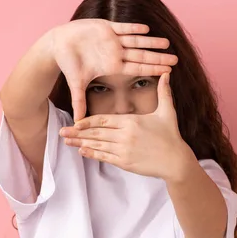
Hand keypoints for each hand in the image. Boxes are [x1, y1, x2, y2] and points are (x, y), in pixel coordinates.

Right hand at [50, 19, 177, 120]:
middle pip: (142, 55)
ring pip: (136, 40)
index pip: (137, 68)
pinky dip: (133, 28)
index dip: (152, 69)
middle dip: (158, 57)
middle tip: (176, 59)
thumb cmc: (68, 64)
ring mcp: (112, 39)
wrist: (58, 45)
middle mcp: (115, 53)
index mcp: (112, 65)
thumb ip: (79, 101)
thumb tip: (77, 122)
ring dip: (151, 42)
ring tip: (167, 43)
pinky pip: (122, 27)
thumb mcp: (76, 83)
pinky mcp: (105, 27)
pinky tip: (146, 29)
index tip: (168, 72)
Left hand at [59, 72, 194, 179]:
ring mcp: (124, 150)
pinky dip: (92, 154)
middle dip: (77, 132)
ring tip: (66, 141)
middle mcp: (124, 135)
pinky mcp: (125, 163)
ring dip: (80, 143)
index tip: (75, 121)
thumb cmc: (171, 136)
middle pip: (96, 133)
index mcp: (131, 122)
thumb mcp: (168, 112)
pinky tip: (82, 151)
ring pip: (97, 145)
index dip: (88, 121)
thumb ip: (164, 93)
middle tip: (61, 132)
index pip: (104, 120)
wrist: (176, 161)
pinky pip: (104, 157)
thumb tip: (167, 74)